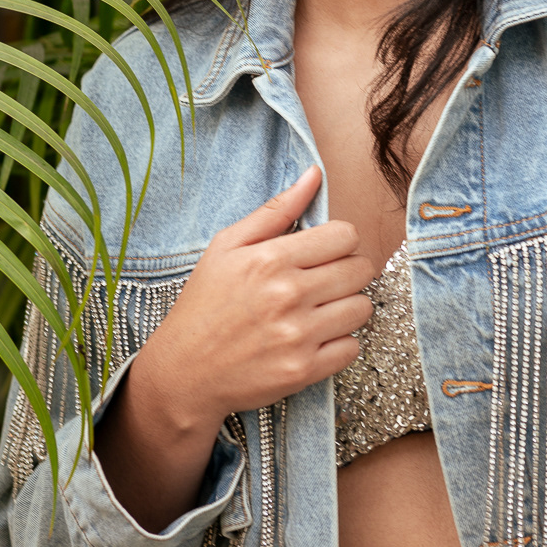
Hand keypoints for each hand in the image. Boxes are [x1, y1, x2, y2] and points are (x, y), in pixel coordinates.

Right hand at [95, 166, 372, 529]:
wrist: (184, 372)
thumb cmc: (204, 304)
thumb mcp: (226, 247)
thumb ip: (275, 210)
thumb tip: (314, 174)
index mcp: (271, 259)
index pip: (346, 235)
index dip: (339, 241)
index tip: (324, 252)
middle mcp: (289, 295)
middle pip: (360, 270)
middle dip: (348, 271)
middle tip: (324, 281)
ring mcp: (298, 335)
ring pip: (361, 308)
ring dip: (347, 307)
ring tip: (320, 310)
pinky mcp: (303, 370)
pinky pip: (352, 348)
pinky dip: (339, 343)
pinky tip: (315, 338)